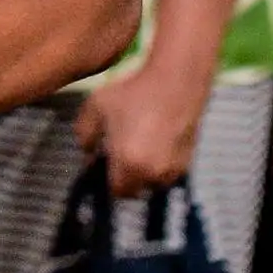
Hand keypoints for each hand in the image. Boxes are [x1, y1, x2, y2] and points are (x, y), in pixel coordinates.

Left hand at [83, 67, 204, 195]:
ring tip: (141, 146)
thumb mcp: (96, 107)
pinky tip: (157, 141)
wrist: (175, 80)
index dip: (107, 179)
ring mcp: (173, 170)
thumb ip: (84, 136)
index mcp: (128, 166)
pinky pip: (168, 172)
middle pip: (135, 190)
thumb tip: (89, 154)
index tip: (105, 162)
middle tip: (122, 153)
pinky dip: (161, 164)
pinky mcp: (188, 161)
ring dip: (145, 172)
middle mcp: (153, 175)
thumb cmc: (132, 93)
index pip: (116, 191)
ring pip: (153, 182)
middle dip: (126, 177)